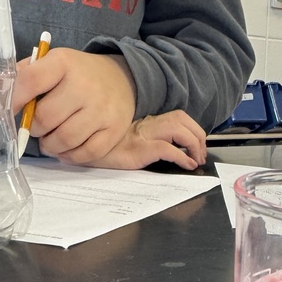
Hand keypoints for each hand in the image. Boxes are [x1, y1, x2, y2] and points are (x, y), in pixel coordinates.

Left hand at [14, 49, 136, 163]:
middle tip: (37, 129)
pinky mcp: (114, 131)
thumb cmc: (79, 75)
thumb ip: (27, 74)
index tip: (10, 112)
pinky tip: (65, 151)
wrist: (121, 79)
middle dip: (35, 129)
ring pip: (65, 139)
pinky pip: (86, 153)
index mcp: (64, 63)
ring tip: (50, 142)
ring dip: (51, 146)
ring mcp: (101, 110)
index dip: (15, 100)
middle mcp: (84, 86)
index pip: (30, 81)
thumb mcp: (55, 64)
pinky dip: (71, 156)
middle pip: (47, 118)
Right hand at [74, 111, 207, 170]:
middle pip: (181, 119)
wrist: (79, 147)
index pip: (176, 116)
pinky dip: (182, 157)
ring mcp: (142, 136)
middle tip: (201, 154)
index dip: (192, 129)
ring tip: (196, 159)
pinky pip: (166, 149)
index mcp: (145, 121)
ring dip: (194, 144)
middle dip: (198, 136)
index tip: (197, 146)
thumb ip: (143, 140)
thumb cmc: (102, 146)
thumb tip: (171, 152)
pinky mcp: (139, 149)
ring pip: (178, 130)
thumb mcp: (126, 140)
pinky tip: (186, 165)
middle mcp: (146, 124)